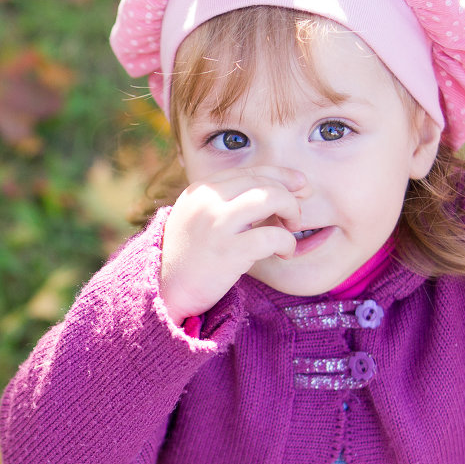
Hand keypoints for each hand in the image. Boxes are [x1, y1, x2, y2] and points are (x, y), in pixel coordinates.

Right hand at [160, 166, 307, 323]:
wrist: (164, 292)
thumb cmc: (189, 259)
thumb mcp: (199, 219)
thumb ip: (226, 203)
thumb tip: (275, 192)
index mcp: (201, 190)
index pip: (250, 171)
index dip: (281, 175)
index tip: (300, 184)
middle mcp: (207, 200)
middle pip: (264, 181)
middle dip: (290, 195)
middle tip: (295, 217)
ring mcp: (216, 223)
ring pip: (272, 197)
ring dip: (291, 211)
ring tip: (290, 230)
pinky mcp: (228, 250)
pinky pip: (273, 235)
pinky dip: (287, 243)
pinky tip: (284, 253)